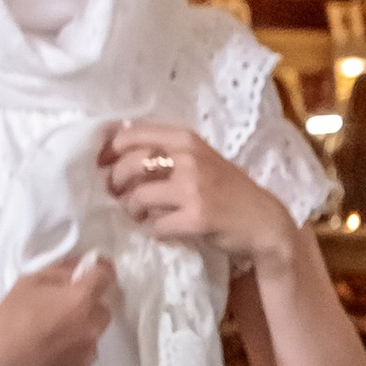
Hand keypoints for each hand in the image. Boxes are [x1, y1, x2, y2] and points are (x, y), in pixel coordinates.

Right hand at [0, 251, 114, 365]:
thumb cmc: (11, 318)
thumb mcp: (31, 281)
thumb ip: (61, 272)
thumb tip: (78, 270)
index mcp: (80, 301)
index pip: (105, 277)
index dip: (100, 270)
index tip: (95, 269)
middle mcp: (91, 329)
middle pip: (102, 311)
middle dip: (88, 306)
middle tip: (64, 307)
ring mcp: (87, 356)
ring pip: (92, 337)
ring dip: (80, 332)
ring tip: (52, 335)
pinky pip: (81, 358)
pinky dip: (71, 353)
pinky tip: (49, 354)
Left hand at [100, 118, 290, 267]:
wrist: (262, 221)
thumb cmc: (227, 191)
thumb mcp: (200, 160)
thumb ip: (167, 154)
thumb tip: (120, 157)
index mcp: (185, 139)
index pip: (132, 134)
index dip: (110, 149)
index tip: (103, 164)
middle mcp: (188, 158)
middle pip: (130, 165)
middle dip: (116, 183)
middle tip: (117, 195)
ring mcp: (193, 188)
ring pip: (139, 197)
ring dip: (133, 209)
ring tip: (139, 215)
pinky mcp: (196, 218)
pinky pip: (157, 225)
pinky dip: (154, 230)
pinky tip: (162, 230)